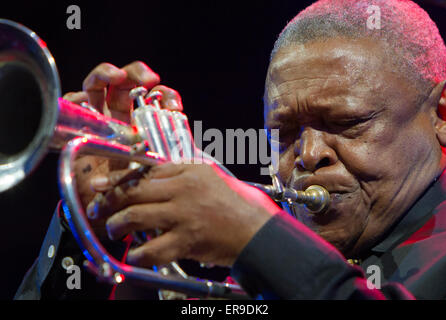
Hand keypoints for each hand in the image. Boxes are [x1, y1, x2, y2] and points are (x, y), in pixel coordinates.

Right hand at [62, 61, 182, 237]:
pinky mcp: (76, 126)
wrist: (106, 212)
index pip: (153, 100)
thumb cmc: (133, 190)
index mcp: (142, 126)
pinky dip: (80, 94)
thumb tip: (191, 143)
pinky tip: (90, 98)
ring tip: (118, 75)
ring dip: (107, 74)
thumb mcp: (156, 170)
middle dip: (136, 74)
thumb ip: (171, 155)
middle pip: (125, 86)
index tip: (173, 101)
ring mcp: (97, 120)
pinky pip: (73, 102)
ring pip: (99, 86)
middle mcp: (120, 120)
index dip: (164, 95)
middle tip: (149, 79)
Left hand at [87, 161, 280, 266]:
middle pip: (133, 191)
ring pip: (135, 217)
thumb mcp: (208, 176)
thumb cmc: (234, 203)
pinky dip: (138, 254)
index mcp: (188, 171)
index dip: (117, 178)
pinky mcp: (186, 240)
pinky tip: (135, 255)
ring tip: (114, 230)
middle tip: (97, 208)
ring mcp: (183, 215)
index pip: (143, 171)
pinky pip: (151, 250)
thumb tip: (149, 176)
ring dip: (117, 225)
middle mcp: (182, 189)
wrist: (255, 230)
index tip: (100, 183)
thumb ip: (180, 173)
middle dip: (108, 201)